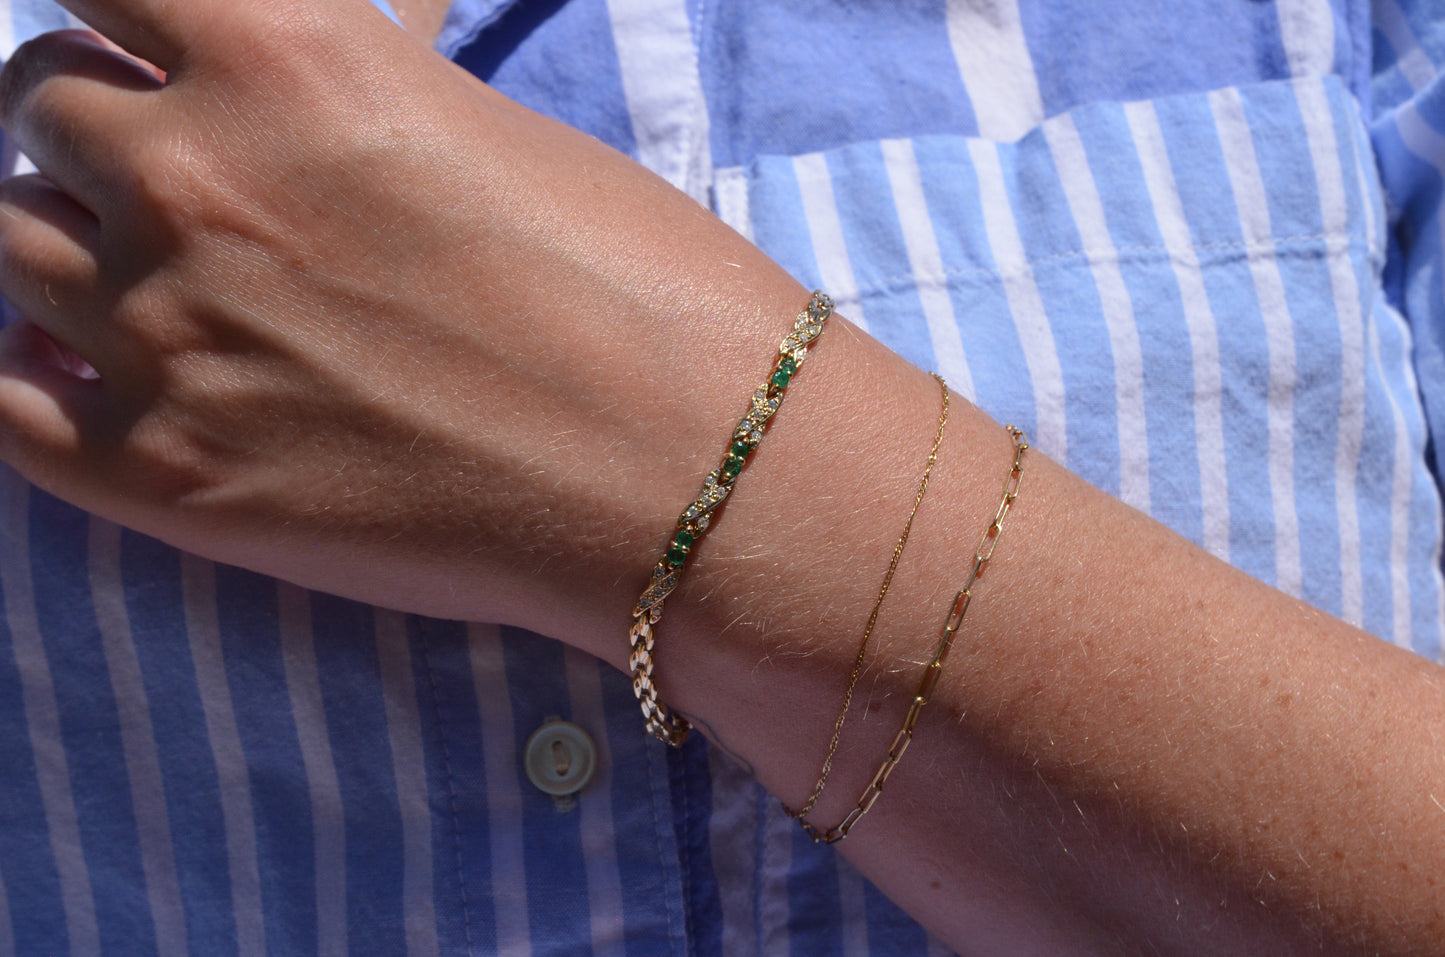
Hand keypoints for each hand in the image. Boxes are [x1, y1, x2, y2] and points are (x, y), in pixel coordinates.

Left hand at [0, 0, 811, 645]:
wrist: (695, 481)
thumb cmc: (640, 295)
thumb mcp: (478, 134)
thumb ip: (332, 95)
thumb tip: (262, 83)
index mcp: (289, 60)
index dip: (114, 7)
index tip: (139, 43)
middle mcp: (197, 179)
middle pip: (40, 102)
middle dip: (100, 130)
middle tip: (189, 189)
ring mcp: (166, 337)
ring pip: (17, 241)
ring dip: (78, 250)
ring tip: (179, 295)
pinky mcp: (166, 480)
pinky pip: (4, 394)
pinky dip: (40, 372)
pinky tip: (110, 376)